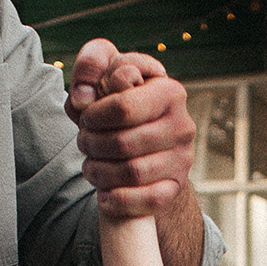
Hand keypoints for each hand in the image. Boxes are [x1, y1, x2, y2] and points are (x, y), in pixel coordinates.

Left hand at [65, 38, 194, 218]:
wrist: (144, 137)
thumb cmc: (119, 101)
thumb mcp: (104, 72)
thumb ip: (92, 65)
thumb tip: (84, 97)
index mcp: (169, 91)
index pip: (123, 107)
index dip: (94, 116)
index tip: (86, 118)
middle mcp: (183, 125)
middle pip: (124, 143)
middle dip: (92, 145)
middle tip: (83, 143)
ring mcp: (183, 158)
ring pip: (134, 174)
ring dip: (101, 173)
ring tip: (89, 166)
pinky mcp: (177, 185)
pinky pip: (151, 200)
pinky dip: (121, 201)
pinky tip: (104, 195)